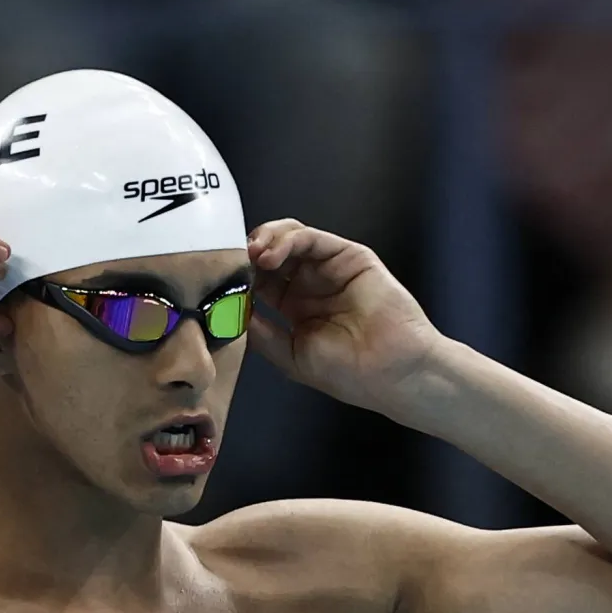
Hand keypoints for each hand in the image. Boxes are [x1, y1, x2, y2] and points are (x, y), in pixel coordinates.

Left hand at [247, 220, 443, 415]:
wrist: (392, 373)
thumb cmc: (350, 373)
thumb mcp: (290, 356)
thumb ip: (260, 333)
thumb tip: (229, 312)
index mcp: (295, 308)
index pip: (259, 281)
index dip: (239, 278)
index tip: (220, 283)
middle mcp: (311, 284)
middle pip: (271, 254)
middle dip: (247, 255)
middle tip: (230, 262)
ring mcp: (329, 269)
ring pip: (289, 239)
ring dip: (264, 241)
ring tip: (251, 256)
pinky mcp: (349, 257)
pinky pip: (311, 238)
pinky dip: (287, 240)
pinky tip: (270, 255)